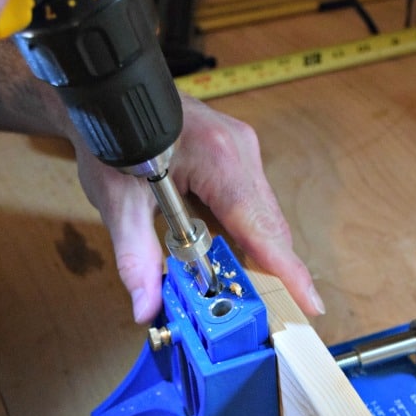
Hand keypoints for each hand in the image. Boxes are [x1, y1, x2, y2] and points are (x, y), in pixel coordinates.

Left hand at [77, 94, 323, 322]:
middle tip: (264, 315)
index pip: (261, 225)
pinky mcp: (240, 157)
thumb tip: (147, 307)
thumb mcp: (117, 201)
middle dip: (269, 273)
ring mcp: (244, 152)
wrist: (107, 99)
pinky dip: (244, 237)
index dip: (286, 270)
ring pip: (264, 220)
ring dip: (254, 256)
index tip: (309, 303)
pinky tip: (226, 257)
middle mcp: (241, 151)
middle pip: (269, 228)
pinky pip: (253, 207)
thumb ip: (135, 257)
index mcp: (218, 158)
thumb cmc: (112, 139)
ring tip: (239, 290)